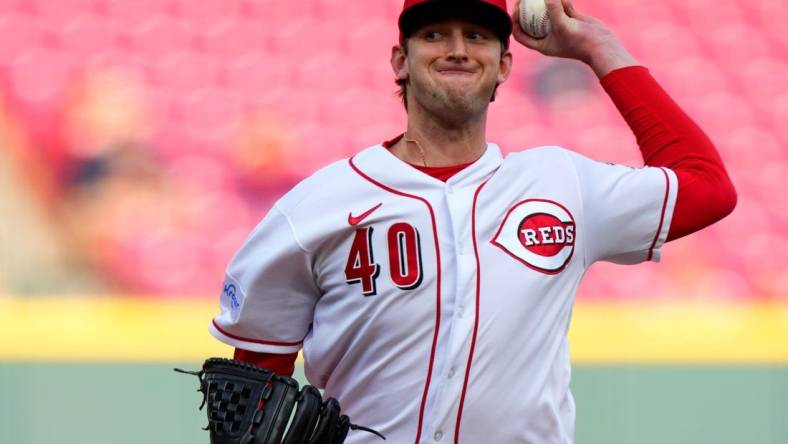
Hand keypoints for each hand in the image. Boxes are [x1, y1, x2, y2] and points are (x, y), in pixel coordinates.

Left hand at [511, 0, 639, 77]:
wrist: (602, 45)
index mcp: (541, 44)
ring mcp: (559, 26)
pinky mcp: (571, 19)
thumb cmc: (580, 41)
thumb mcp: (563, 25)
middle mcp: (548, 36)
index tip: (516, 9)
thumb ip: (553, 9)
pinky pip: (562, 6)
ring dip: (544, 2)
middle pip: (531, 21)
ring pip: (547, 12)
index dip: (515, 22)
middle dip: (525, 10)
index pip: (521, 35)